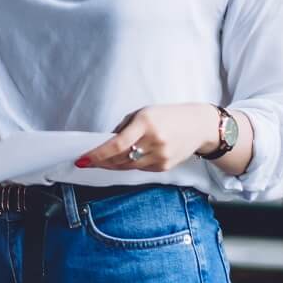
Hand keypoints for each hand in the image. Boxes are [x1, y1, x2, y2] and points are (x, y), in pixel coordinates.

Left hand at [76, 104, 217, 172]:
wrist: (199, 126)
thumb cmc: (167, 116)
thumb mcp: (143, 113)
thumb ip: (123, 128)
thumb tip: (104, 144)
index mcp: (146, 123)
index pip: (116, 145)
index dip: (97, 155)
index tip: (83, 160)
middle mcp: (154, 141)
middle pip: (120, 159)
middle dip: (101, 161)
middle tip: (87, 161)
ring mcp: (161, 156)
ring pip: (128, 167)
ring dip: (113, 165)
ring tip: (103, 161)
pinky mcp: (165, 167)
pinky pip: (140, 169)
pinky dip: (130, 165)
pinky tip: (127, 159)